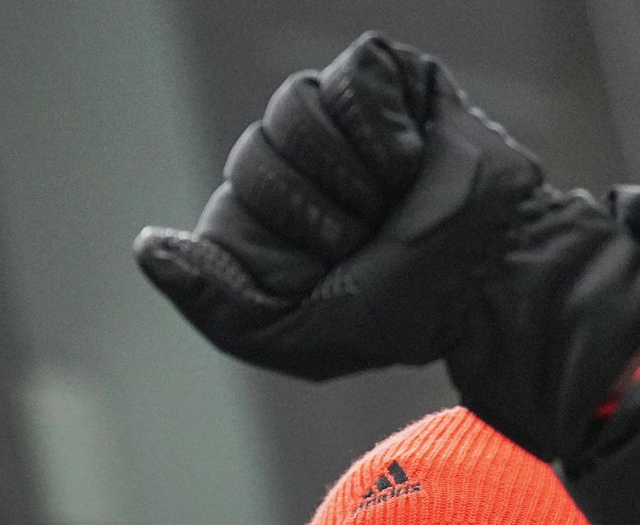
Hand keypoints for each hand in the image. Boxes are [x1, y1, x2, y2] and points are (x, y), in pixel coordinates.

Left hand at [134, 33, 639, 462]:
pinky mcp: (387, 79)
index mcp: (266, 222)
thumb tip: (147, 246)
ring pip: (295, 106)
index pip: (229, 209)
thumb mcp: (295, 336)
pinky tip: (409, 159)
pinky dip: (383, 127)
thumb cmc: (404, 314)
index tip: (328, 277)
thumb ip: (214, 303)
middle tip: (368, 240)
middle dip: (317, 214)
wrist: (492, 278)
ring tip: (391, 201)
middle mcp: (294, 164)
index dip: (280, 250)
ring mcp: (339, 117)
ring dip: (349, 175)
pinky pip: (353, 73)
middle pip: (254, 156)